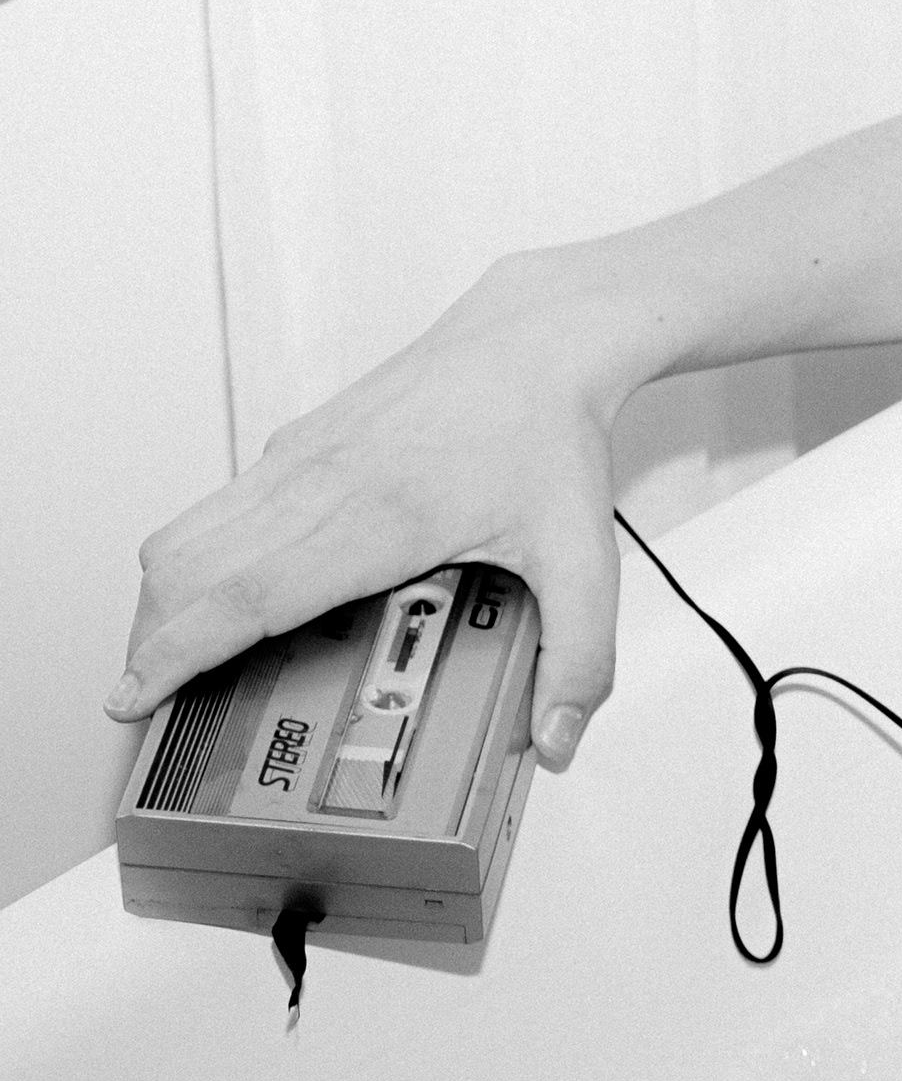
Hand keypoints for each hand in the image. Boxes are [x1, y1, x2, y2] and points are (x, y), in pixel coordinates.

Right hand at [114, 254, 649, 768]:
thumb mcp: (585, 562)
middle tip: (147, 699)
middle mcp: (321, 483)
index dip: (180, 653)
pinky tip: (223, 594)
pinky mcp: (297, 442)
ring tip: (168, 657)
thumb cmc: (550, 436)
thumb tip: (558, 739)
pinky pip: (217, 507)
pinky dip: (194, 559)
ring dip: (162, 600)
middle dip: (151, 642)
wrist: (536, 341)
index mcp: (380, 519)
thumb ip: (580, 659)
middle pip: (190, 572)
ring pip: (187, 534)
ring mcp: (299, 457)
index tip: (138, 696)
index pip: (248, 596)